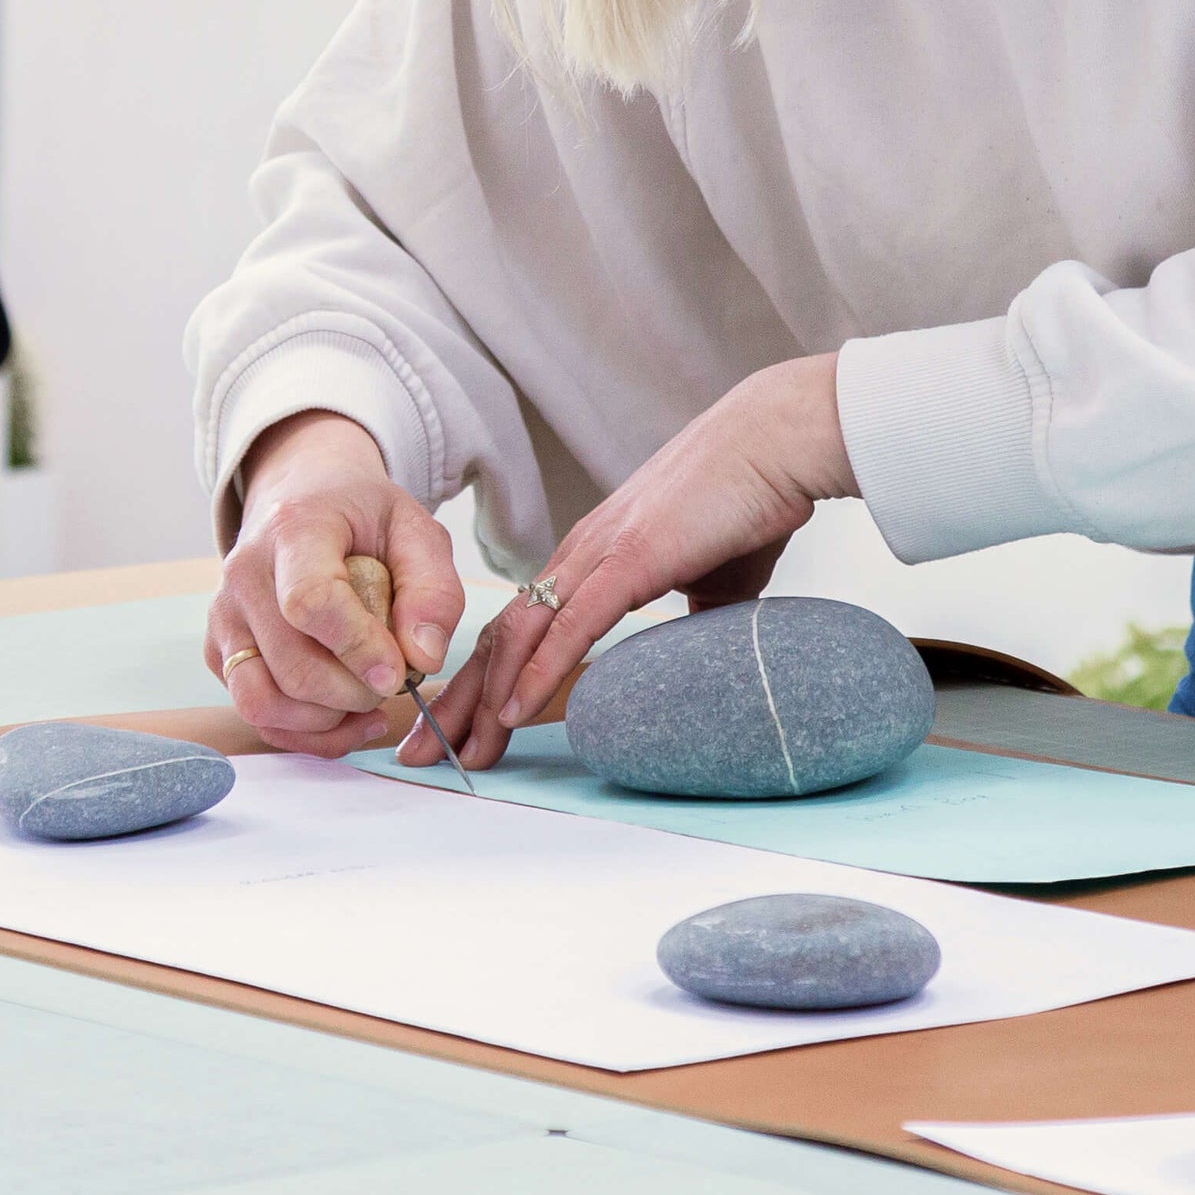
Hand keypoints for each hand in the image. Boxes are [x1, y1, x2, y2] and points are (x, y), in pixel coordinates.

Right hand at [207, 411, 465, 759]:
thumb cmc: (361, 516)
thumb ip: (433, 589)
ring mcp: (224, 615)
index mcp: (294, 529)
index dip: (359, 648)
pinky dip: (304, 732)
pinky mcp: (217, 650)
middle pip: (291, 666)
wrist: (301, 496)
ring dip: (325, 722)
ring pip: (261, 702)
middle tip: (393, 681)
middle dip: (354, 694)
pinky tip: (344, 717)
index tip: (398, 673)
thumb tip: (423, 658)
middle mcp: (244, 573)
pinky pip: (254, 714)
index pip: (311, 601)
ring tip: (367, 705)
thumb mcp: (415, 529)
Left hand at [420, 351, 854, 771]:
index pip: (520, 628)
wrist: (776, 444)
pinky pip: (572, 626)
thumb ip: (691, 611)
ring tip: (456, 748)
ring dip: (483, 698)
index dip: (483, 680)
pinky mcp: (629, 559)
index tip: (459, 727)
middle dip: (457, 699)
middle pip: (499, 637)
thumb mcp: (711, 578)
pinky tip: (512, 709)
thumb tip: (697, 650)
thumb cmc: (749, 502)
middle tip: (418, 750)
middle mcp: (579, 555)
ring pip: (521, 636)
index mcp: (592, 558)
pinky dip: (537, 671)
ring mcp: (599, 555)